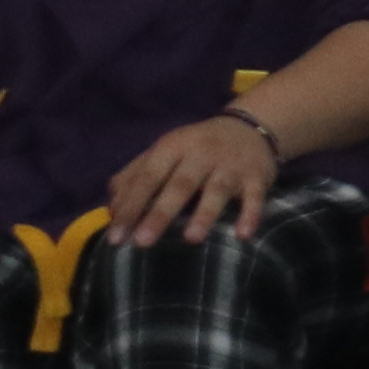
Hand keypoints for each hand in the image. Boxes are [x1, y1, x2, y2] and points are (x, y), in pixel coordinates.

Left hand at [108, 108, 284, 247]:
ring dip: (205, 214)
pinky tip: (243, 235)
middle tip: (142, 242)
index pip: (147, 178)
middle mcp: (201, 153)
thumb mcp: (162, 154)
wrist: (248, 126)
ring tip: (191, 239)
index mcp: (173, 147)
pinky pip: (255, 196)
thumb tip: (111, 211)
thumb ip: (133, 178)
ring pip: (217, 190)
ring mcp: (231, 164)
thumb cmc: (194, 149)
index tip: (115, 238)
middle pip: (180, 185)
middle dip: (161, 213)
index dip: (131, 206)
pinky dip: (251, 214)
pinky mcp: (257, 175)